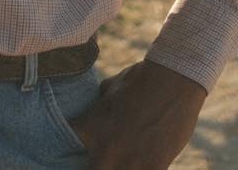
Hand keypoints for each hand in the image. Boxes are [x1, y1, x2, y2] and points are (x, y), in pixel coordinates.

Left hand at [69, 59, 206, 168]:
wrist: (173, 78)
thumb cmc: (140, 78)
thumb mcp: (110, 89)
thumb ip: (98, 106)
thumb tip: (95, 108)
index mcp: (90, 128)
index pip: (64, 147)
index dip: (68, 150)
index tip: (78, 147)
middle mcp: (105, 149)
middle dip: (93, 165)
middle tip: (102, 158)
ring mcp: (130, 161)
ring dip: (117, 169)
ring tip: (123, 161)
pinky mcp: (154, 167)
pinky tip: (143, 164)